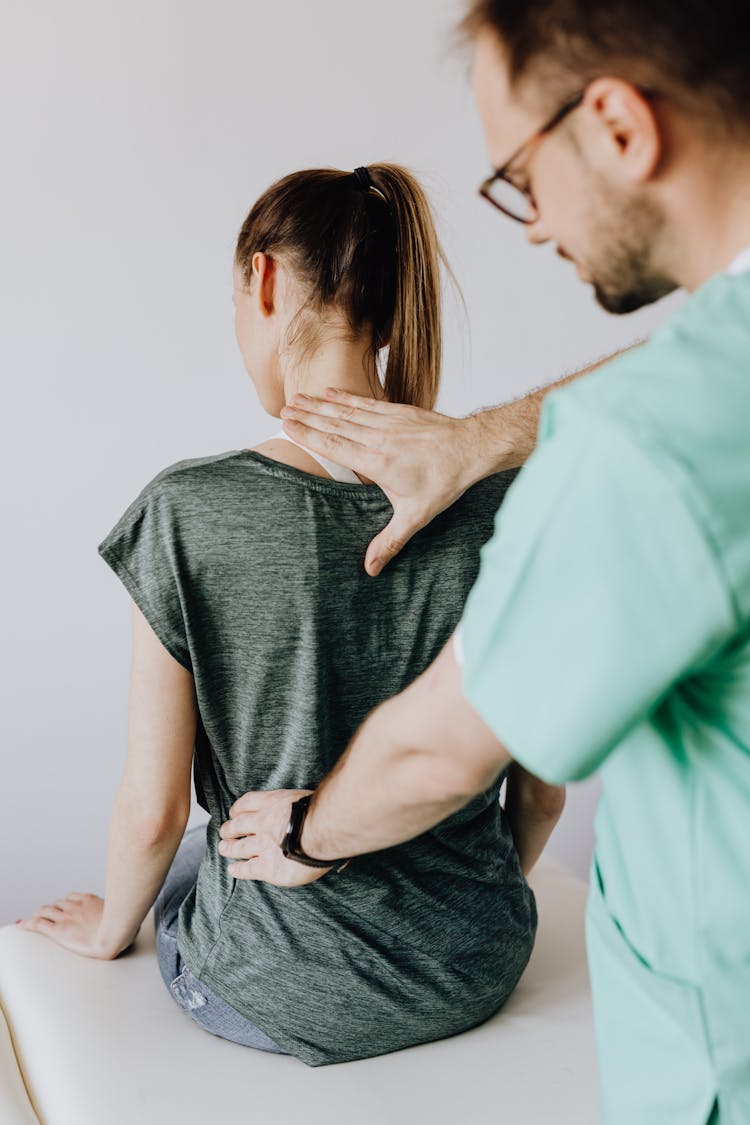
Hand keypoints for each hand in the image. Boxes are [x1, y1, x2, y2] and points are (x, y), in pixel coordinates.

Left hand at [16, 894, 131, 958]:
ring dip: (39, 915)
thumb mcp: (122, 912)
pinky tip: (24, 926)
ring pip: (45, 911)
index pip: (71, 898)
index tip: (62, 907)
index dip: (64, 903)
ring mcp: (65, 917)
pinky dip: (29, 924)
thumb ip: (119, 911)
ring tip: (34, 920)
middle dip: (51, 909)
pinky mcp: (58, 931)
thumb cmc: (122, 926)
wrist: (114, 935)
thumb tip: (132, 916)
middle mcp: (74, 906)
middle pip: (56, 903)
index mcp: (88, 900)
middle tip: (46, 915)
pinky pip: (38, 924)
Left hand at [219, 789, 331, 886]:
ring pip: (237, 847)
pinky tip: (234, 870)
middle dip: (229, 829)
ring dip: (228, 848)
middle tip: (225, 832)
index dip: (237, 809)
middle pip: (237, 825)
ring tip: (224, 848)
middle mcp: (262, 823)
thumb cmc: (322, 813)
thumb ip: (294, 804)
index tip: (235, 813)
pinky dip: (238, 869)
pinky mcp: (267, 867)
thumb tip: (299, 809)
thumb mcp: (304, 797)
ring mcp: (262, 845)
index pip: (246, 803)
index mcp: (271, 803)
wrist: (324, 831)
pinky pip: (247, 869)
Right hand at [279, 389, 475, 574]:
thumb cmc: (444, 481)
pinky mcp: (399, 412)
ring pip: (347, 411)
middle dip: (307, 416)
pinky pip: (366, 403)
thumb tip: (370, 568)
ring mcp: (389, 422)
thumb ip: (390, 541)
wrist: (472, 449)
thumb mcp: (416, 516)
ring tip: (298, 398)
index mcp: (378, 463)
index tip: (287, 426)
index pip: (334, 446)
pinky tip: (331, 392)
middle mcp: (379, 438)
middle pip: (334, 425)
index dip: (308, 435)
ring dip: (321, 404)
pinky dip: (347, 397)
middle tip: (283, 410)